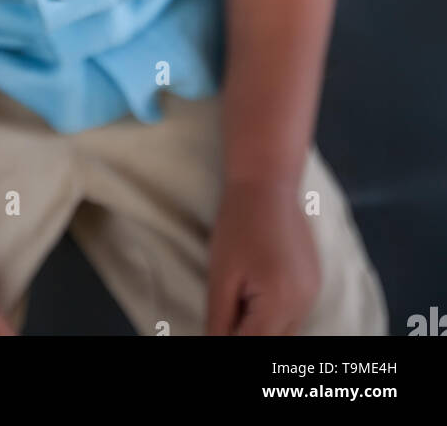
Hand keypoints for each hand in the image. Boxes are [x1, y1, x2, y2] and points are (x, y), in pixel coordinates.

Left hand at [206, 179, 320, 334]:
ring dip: (263, 329)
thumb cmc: (239, 224)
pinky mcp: (314, 283)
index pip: (254, 345)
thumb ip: (219, 321)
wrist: (268, 183)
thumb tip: (214, 345)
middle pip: (274, 343)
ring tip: (241, 301)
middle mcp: (303, 303)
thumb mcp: (221, 276)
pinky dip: (276, 316)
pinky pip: (296, 315)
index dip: (231, 342)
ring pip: (287, 332)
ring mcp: (313, 294)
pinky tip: (258, 295)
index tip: (219, 329)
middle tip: (228, 314)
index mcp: (279, 302)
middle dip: (249, 335)